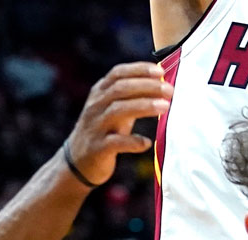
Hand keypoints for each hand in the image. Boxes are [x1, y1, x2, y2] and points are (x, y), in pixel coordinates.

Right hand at [64, 61, 171, 186]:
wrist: (78, 163)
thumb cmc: (105, 132)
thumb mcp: (114, 109)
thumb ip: (132, 97)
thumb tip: (163, 84)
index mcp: (99, 93)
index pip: (118, 74)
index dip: (139, 70)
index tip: (161, 71)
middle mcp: (95, 106)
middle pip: (120, 89)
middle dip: (147, 86)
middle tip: (170, 90)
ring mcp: (95, 127)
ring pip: (118, 110)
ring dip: (143, 106)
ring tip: (165, 107)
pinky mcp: (97, 148)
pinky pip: (116, 142)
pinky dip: (133, 141)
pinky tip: (146, 143)